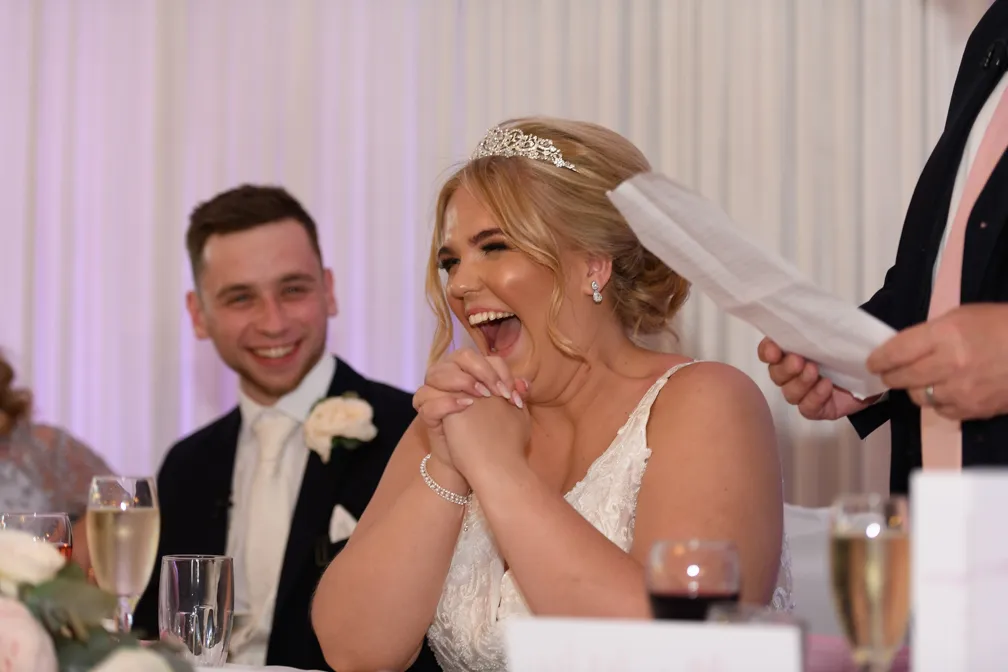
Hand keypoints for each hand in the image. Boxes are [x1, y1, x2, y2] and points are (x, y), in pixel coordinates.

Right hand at [412, 348, 527, 472]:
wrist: (478, 464)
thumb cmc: (491, 433)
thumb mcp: (509, 413)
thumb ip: (516, 395)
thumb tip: (524, 384)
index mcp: (469, 372)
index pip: (481, 356)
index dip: (498, 370)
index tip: (512, 391)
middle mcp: (450, 377)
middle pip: (459, 356)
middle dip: (481, 370)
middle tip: (497, 392)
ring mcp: (435, 394)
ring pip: (436, 373)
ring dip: (462, 381)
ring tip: (482, 396)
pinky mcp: (427, 414)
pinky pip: (426, 399)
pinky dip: (445, 401)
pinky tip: (465, 406)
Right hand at [757, 337, 875, 420]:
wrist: (874, 370)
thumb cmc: (849, 348)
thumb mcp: (835, 333)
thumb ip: (818, 328)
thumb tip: (809, 317)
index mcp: (790, 353)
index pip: (767, 352)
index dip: (767, 352)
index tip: (775, 351)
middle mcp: (791, 374)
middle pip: (776, 374)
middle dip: (785, 368)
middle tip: (799, 361)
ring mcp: (803, 393)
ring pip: (789, 393)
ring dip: (800, 382)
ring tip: (815, 372)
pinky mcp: (816, 409)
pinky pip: (807, 408)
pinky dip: (815, 397)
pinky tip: (827, 387)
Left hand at [866, 304, 1007, 419]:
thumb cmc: (1001, 327)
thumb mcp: (961, 317)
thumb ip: (929, 334)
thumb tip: (901, 350)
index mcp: (945, 335)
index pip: (896, 351)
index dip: (879, 359)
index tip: (872, 362)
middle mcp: (950, 364)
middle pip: (902, 378)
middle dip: (890, 376)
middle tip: (887, 374)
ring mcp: (962, 390)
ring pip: (919, 397)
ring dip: (916, 389)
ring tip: (922, 380)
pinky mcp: (974, 409)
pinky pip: (941, 411)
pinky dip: (939, 402)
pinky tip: (947, 391)